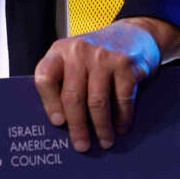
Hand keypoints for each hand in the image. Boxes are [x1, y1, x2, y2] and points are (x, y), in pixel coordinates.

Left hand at [33, 16, 179, 151]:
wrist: (134, 33)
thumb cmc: (99, 53)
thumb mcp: (75, 58)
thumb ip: (65, 80)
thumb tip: (62, 122)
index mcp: (60, 50)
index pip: (45, 77)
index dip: (49, 103)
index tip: (57, 122)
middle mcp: (79, 51)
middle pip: (72, 96)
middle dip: (77, 126)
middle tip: (81, 145)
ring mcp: (103, 57)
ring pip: (97, 103)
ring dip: (101, 128)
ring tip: (104, 141)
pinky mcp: (125, 65)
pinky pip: (122, 100)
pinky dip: (122, 119)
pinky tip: (121, 127)